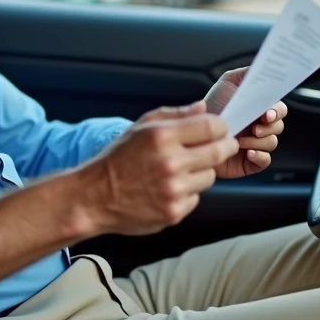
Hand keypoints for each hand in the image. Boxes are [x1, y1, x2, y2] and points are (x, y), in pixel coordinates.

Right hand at [78, 102, 237, 235]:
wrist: (95, 197)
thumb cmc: (117, 160)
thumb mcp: (141, 127)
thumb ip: (175, 115)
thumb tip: (202, 108)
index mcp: (162, 137)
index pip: (212, 126)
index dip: (221, 127)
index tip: (219, 129)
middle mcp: (170, 163)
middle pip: (219, 151)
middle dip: (225, 147)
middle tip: (220, 146)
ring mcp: (173, 190)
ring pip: (210, 176)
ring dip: (202, 171)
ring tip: (181, 170)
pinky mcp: (174, 212)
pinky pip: (196, 197)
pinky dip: (188, 192)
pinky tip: (169, 188)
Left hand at [203, 67, 287, 178]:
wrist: (194, 131)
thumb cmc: (213, 105)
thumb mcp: (228, 82)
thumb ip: (247, 73)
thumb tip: (264, 67)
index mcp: (259, 108)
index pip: (279, 108)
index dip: (277, 110)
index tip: (267, 112)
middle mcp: (261, 125)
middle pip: (279, 125)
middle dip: (270, 126)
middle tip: (255, 127)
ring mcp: (257, 143)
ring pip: (272, 142)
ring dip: (259, 141)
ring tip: (241, 139)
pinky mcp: (251, 161)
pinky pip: (265, 160)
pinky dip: (259, 156)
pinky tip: (247, 152)